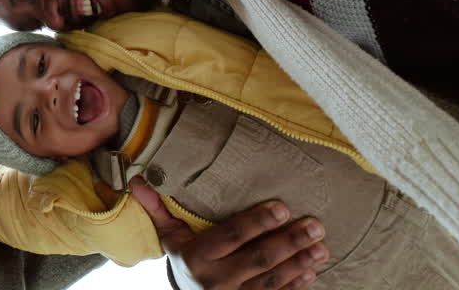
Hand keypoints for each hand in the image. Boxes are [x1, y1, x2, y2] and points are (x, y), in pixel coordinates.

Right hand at [129, 180, 328, 289]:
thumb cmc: (187, 260)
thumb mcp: (171, 237)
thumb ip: (158, 209)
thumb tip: (137, 180)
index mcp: (197, 257)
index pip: (232, 236)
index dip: (258, 222)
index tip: (283, 207)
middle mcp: (215, 282)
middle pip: (258, 259)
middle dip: (289, 242)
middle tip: (315, 225)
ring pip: (272, 281)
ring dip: (300, 264)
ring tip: (321, 247)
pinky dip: (297, 287)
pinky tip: (312, 272)